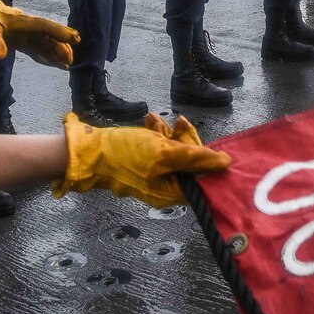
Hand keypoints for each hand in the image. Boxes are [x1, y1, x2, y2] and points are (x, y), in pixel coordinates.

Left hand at [0, 0, 79, 68]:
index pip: (43, 27)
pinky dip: (44, 56)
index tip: (75, 38)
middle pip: (46, 37)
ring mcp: (20, 33)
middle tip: (70, 61)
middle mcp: (24, 26)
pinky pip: (34, 49)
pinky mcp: (16, 40)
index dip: (59, 32)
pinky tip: (52, 63)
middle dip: (59, 47)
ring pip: (42, 43)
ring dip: (54, 53)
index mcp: (19, 21)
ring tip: (66, 64)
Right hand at [51, 111, 231, 206]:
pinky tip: (149, 122)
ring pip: (173, 152)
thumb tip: (225, 163)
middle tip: (177, 123)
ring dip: (168, 133)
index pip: (202, 177)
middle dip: (184, 139)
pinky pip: (158, 149)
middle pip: (189, 163)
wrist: (87, 151)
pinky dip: (156, 135)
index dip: (205, 155)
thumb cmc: (124, 154)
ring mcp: (153, 176)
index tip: (194, 136)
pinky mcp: (142, 164)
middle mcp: (164, 188)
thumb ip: (195, 158)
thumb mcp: (163, 153)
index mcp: (171, 193)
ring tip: (155, 121)